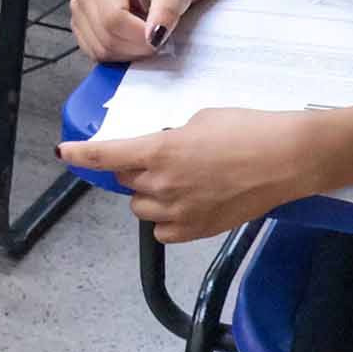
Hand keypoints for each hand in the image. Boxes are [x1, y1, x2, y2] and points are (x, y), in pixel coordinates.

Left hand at [57, 108, 329, 243]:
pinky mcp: (198, 231)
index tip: (65, 152)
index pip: (106, 156)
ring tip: (180, 181)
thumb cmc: (247, 129)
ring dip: (150, 194)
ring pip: (141, 208)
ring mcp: (179, 211)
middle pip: (126, 181)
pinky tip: (187, 204)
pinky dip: (167, 218)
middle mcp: (162, 185)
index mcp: (158, 151)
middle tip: (163, 156)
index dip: (81, 155)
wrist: (287, 159)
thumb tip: (163, 151)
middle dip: (136, 168)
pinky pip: (163, 230)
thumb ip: (171, 139)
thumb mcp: (200, 120)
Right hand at [68, 0, 188, 63]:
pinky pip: (97, 54)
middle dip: (137, 46)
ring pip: (101, 50)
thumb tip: (154, 34)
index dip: (138, 35)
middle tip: (155, 37)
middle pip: (107, 37)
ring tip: (143, 35)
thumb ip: (166, 11)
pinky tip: (131, 40)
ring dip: (129, 52)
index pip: (113, 18)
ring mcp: (79, 11)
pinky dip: (119, 55)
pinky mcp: (80, 29)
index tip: (157, 36)